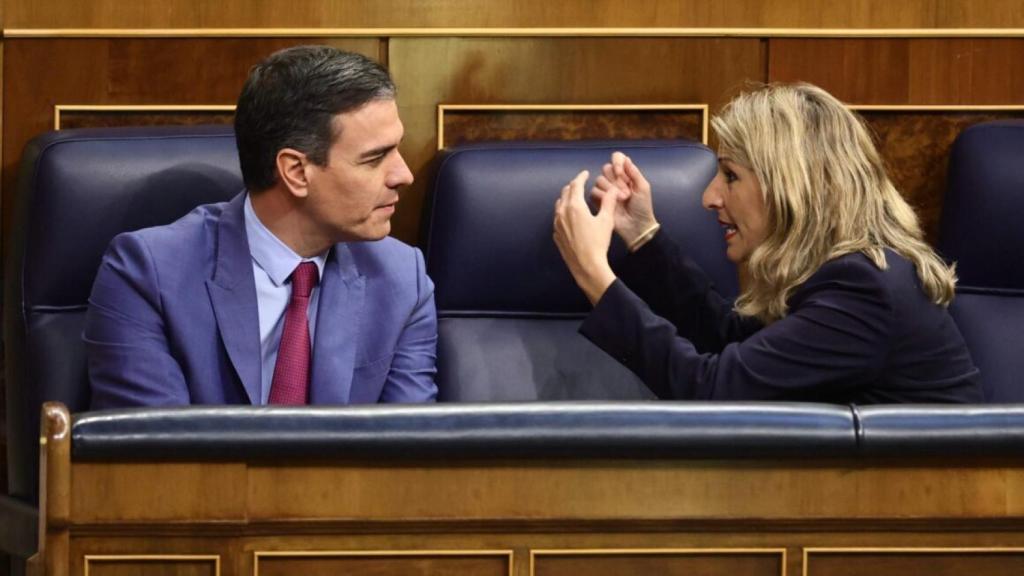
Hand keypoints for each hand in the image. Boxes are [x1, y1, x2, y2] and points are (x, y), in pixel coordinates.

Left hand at [553, 170, 617, 304]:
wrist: (586, 265)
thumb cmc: (598, 243)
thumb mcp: (606, 220)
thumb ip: (609, 202)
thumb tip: (613, 190)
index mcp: (575, 206)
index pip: (576, 185)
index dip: (581, 177)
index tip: (585, 174)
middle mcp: (562, 213)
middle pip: (565, 193)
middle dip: (573, 186)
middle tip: (580, 184)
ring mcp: (557, 224)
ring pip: (559, 205)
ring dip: (566, 198)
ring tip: (574, 198)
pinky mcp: (556, 235)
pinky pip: (557, 218)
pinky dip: (563, 212)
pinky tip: (569, 216)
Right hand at [591, 152, 658, 250]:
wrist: (636, 226)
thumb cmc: (642, 207)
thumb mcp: (643, 187)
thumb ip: (634, 172)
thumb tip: (626, 158)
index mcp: (626, 174)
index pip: (617, 158)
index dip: (617, 163)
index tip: (621, 173)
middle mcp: (614, 179)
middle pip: (606, 168)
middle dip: (615, 180)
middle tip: (626, 192)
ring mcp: (605, 190)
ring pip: (599, 179)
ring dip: (610, 189)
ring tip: (622, 200)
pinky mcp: (598, 200)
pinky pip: (594, 191)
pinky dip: (602, 196)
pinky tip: (611, 203)